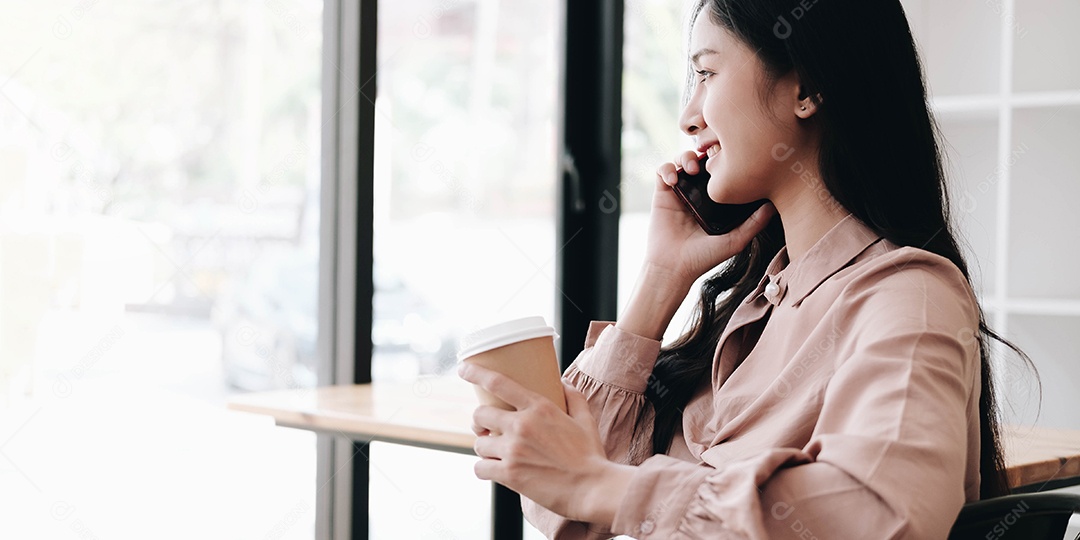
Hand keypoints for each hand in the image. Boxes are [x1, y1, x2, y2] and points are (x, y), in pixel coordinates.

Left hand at [458, 363, 633, 524]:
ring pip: (479, 444)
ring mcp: (513, 450)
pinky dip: (484, 469)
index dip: (476, 373)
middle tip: (485, 429)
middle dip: (479, 422)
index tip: (463, 369)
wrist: (593, 489)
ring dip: (485, 448)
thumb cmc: (591, 455)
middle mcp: (521, 425)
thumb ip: (573, 396)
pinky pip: (480, 468)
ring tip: (496, 453)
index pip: (498, 383)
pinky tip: (494, 470)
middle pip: (480, 414)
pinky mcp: (509, 474)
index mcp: (539, 407)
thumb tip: (563, 381)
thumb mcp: (585, 419)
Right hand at [648, 150, 775, 288]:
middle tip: (711, 159)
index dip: (724, 160)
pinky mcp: (662, 194)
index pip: (721, 171)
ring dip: (686, 157)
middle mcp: (698, 193)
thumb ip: (754, 223)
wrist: (674, 267)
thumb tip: (774, 205)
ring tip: (691, 168)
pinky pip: (662, 170)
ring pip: (682, 160)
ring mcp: (680, 192)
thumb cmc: (703, 258)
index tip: (731, 160)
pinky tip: (673, 180)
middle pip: (703, 160)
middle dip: (706, 152)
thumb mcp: (735, 240)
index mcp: (715, 200)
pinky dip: (667, 168)